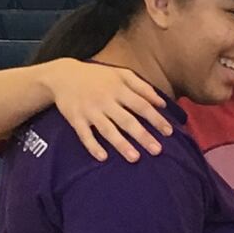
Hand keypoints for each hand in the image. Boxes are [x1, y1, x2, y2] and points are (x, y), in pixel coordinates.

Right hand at [43, 59, 171, 162]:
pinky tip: (103, 158)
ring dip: (121, 144)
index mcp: (119, 89)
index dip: (156, 119)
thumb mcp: (121, 74)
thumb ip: (143, 87)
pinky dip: (93, 146)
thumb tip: (162, 104)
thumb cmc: (98, 76)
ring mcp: (90, 111)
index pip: (141, 105)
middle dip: (142, 136)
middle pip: (127, 120)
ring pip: (108, 130)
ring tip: (135, 158)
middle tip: (157, 150)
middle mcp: (105, 101)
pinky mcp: (75, 119)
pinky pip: (84, 135)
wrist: (63, 76)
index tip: (169, 132)